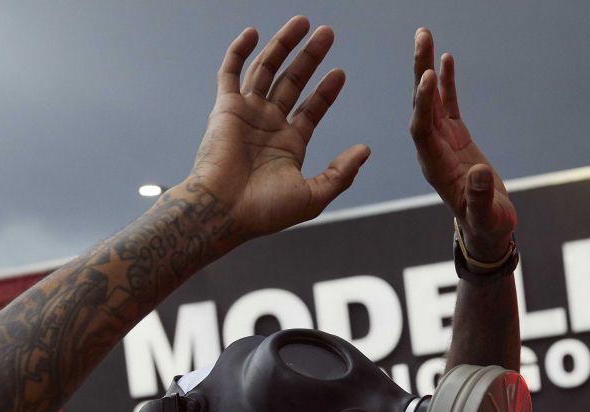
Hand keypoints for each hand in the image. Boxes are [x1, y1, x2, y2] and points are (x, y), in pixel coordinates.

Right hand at [188, 17, 369, 243]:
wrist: (224, 212)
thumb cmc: (264, 211)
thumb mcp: (312, 197)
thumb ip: (340, 174)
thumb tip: (365, 151)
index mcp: (288, 146)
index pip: (311, 110)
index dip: (325, 91)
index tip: (340, 73)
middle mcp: (268, 127)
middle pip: (292, 82)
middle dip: (310, 58)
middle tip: (327, 34)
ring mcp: (246, 114)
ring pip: (266, 69)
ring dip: (283, 44)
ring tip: (303, 22)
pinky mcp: (225, 109)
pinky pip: (230, 72)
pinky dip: (239, 51)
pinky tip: (253, 33)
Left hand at [409, 28, 516, 261]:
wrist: (487, 230)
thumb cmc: (487, 225)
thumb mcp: (486, 215)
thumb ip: (480, 196)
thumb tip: (479, 173)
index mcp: (435, 168)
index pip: (422, 130)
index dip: (423, 104)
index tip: (425, 76)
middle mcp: (432, 152)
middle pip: (421, 107)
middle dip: (419, 73)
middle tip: (420, 37)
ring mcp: (443, 143)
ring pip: (431, 101)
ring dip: (426, 69)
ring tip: (425, 35)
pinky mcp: (456, 139)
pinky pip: (448, 106)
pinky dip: (446, 82)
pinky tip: (445, 58)